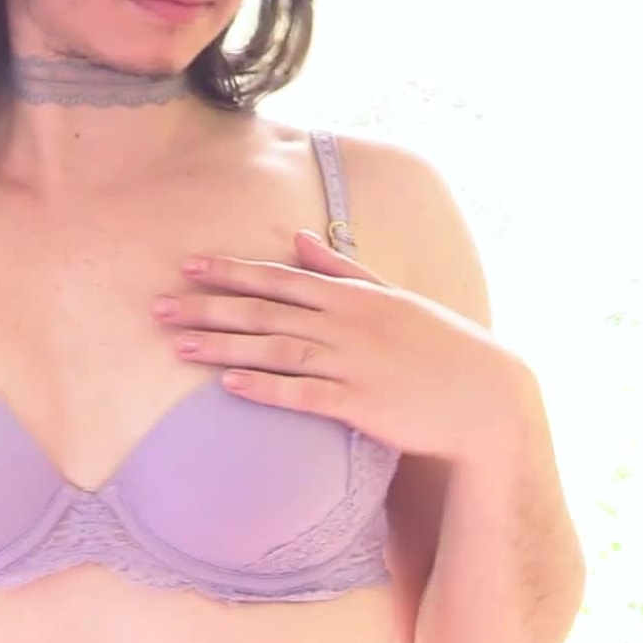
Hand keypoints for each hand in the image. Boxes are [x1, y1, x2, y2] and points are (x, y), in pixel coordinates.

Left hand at [155, 229, 533, 461]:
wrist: (485, 397)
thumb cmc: (437, 345)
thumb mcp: (393, 297)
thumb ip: (343, 268)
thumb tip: (301, 237)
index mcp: (351, 296)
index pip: (279, 278)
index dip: (231, 272)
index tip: (188, 267)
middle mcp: (345, 324)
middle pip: (265, 311)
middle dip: (207, 307)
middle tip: (157, 309)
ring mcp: (352, 363)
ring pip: (275, 349)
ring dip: (223, 346)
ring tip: (177, 346)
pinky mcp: (360, 404)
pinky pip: (303, 395)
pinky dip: (265, 388)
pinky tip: (229, 385)